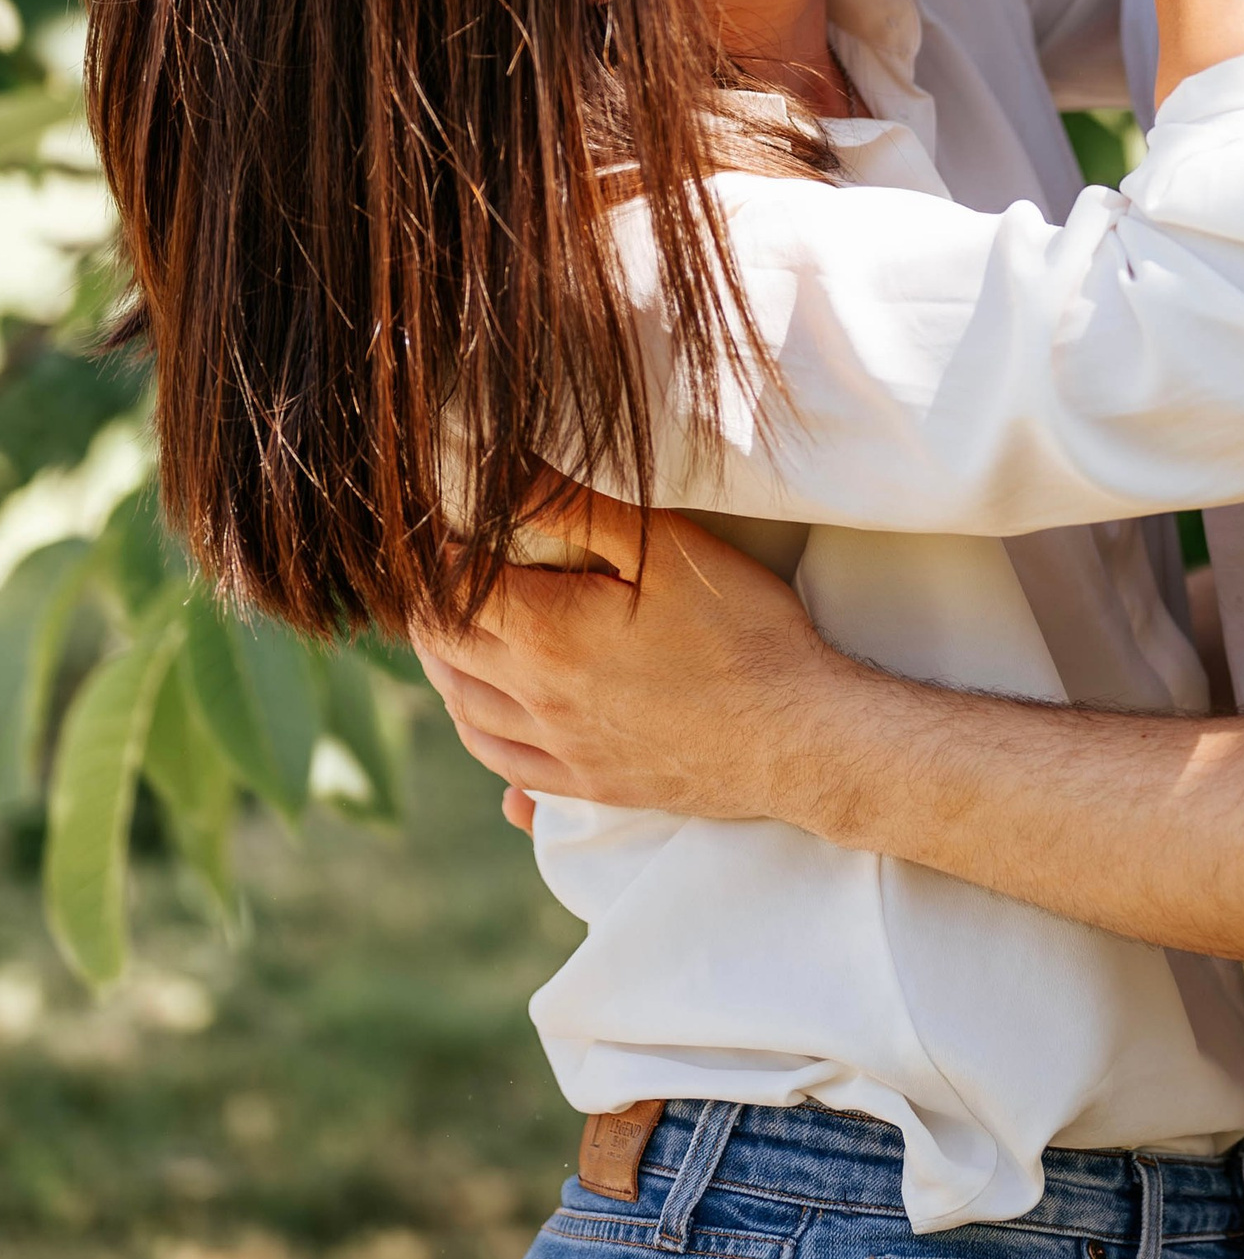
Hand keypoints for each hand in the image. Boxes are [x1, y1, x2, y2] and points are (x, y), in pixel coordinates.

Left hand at [413, 485, 843, 824]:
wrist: (798, 736)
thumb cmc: (742, 631)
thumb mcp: (667, 548)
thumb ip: (578, 507)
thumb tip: (503, 473)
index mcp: (547, 634)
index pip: (450, 593)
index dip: (436, 558)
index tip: (442, 530)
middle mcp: (537, 698)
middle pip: (447, 653)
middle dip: (431, 610)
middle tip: (438, 575)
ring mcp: (562, 750)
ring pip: (467, 714)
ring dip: (445, 672)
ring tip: (449, 640)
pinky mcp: (592, 785)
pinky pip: (508, 772)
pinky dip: (480, 739)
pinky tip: (487, 725)